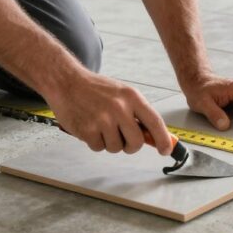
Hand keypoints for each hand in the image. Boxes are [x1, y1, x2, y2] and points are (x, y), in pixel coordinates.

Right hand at [48, 71, 171, 155]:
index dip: (163, 139)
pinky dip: (95, 142)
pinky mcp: (88, 130)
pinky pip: (99, 148)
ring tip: (101, 126)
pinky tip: (90, 127)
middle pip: (137, 142)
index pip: (155, 122)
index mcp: (132, 97)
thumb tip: (153, 136)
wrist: (66, 82)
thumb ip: (137, 114)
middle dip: (131, 146)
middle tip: (123, 139)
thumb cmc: (95, 89)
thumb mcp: (122, 94)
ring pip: (116, 148)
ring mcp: (103, 120)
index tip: (166, 150)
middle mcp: (120, 108)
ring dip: (109, 143)